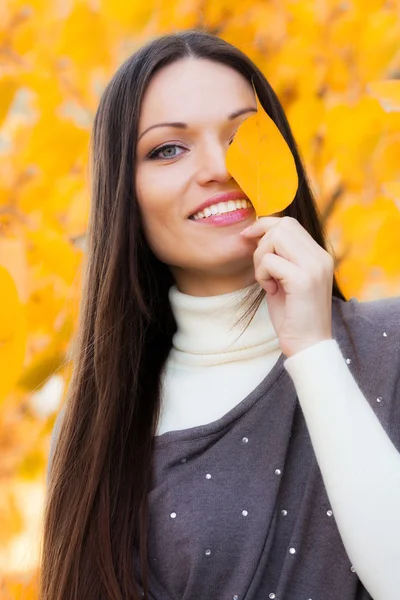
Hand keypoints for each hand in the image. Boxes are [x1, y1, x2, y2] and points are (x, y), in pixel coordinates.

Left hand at [241, 216, 333, 357]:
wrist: (307, 345)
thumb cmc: (293, 315)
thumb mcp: (286, 279)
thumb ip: (280, 257)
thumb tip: (257, 234)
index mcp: (318, 255)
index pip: (289, 222)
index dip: (264, 226)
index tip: (247, 237)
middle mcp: (320, 257)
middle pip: (282, 225)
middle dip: (261, 243)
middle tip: (261, 269)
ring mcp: (314, 267)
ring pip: (275, 238)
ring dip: (261, 260)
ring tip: (268, 282)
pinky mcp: (303, 280)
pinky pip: (269, 261)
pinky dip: (262, 275)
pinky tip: (271, 291)